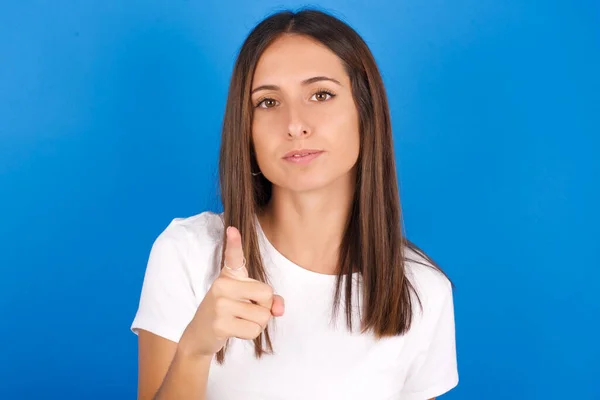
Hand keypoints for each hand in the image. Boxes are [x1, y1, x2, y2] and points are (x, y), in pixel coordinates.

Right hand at [179, 226, 284, 357]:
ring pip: (263, 315)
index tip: (232, 229)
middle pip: (266, 294)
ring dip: (257, 323)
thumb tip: (279, 309)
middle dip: (264, 307)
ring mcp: (219, 304)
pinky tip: (234, 330)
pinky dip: (250, 334)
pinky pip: (254, 330)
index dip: (234, 242)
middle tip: (245, 310)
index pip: (233, 256)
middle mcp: (222, 285)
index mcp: (229, 275)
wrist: (200, 334)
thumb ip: (269, 301)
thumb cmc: (229, 313)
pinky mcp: (220, 324)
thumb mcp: (248, 301)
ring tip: (239, 321)